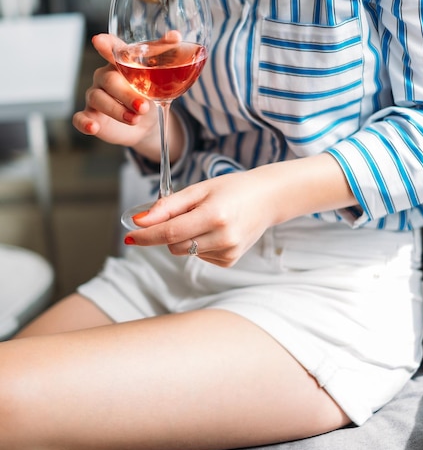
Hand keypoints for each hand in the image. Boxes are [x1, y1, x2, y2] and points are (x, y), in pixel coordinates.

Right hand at [73, 34, 158, 148]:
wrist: (146, 122)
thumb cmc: (148, 92)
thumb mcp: (159, 75)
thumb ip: (165, 54)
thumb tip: (175, 35)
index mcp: (119, 63)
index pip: (111, 49)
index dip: (105, 45)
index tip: (99, 41)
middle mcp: (104, 77)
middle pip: (109, 79)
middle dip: (125, 93)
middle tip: (143, 106)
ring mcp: (95, 97)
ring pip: (97, 98)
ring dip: (116, 110)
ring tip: (135, 119)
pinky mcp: (91, 117)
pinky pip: (80, 118)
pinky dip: (85, 123)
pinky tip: (94, 127)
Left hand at [123, 169, 276, 266]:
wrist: (267, 198)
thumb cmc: (232, 189)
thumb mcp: (199, 189)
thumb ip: (169, 205)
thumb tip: (141, 220)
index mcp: (214, 215)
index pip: (169, 232)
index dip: (146, 235)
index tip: (129, 236)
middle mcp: (223, 237)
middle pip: (174, 245)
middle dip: (167, 232)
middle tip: (182, 213)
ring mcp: (228, 251)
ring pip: (184, 252)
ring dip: (183, 238)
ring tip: (204, 219)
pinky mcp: (230, 260)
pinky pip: (199, 256)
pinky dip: (198, 245)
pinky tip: (214, 230)